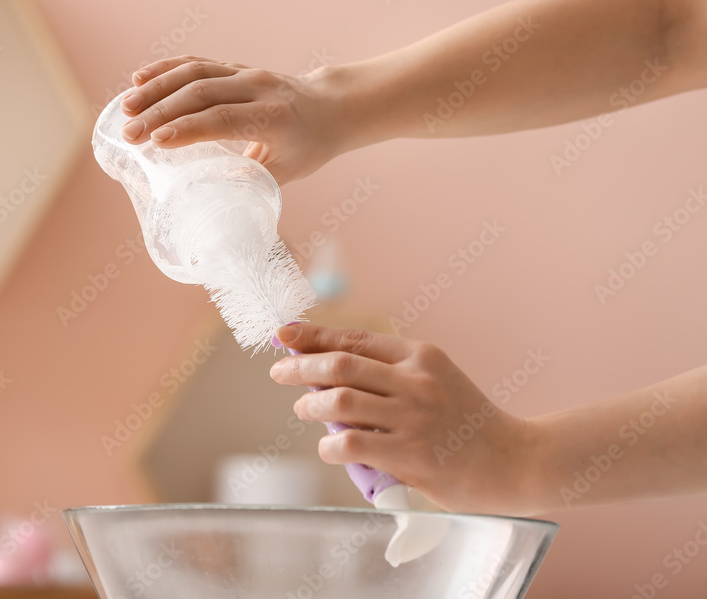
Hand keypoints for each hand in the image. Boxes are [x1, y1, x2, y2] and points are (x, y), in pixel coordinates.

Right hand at [118, 55, 343, 184]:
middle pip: (201, 92)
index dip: (188, 128)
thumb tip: (209, 196)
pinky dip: (166, 69)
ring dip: (156, 88)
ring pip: (194, 71)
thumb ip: (250, 180)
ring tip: (125, 107)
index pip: (224, 118)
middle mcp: (259, 88)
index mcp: (274, 117)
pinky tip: (139, 80)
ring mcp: (245, 72)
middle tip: (128, 133)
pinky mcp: (233, 67)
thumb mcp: (286, 172)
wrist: (330, 108)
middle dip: (160, 112)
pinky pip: (196, 62)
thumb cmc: (307, 147)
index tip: (156, 142)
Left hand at [270, 323, 543, 515]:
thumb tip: (328, 371)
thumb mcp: (437, 380)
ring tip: (304, 409)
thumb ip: (391, 374)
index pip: (355, 340)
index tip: (284, 335)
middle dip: (299, 366)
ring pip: (339, 401)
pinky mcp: (411, 455)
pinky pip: (350, 444)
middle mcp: (416, 381)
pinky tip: (329, 448)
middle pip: (340, 364)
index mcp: (421, 356)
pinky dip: (329, 446)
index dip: (313, 336)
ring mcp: (413, 418)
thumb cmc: (469, 424)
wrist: (517, 462)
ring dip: (309, 405)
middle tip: (279, 372)